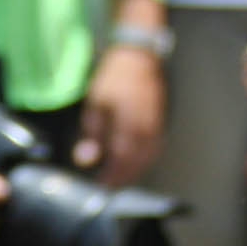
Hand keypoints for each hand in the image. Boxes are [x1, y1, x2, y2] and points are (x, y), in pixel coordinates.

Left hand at [76, 42, 167, 184]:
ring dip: (135, 172)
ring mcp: (156, 127)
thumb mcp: (95, 106)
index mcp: (128, 125)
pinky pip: (156, 149)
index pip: (120, 161)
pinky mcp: (161, 123)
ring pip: (148, 158)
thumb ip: (92, 136)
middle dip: (123, 178)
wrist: (138, 58)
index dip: (111, 177)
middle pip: (136, 164)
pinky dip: (145, 160)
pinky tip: (136, 163)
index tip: (101, 187)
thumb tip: (85, 161)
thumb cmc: (113, 80)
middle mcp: (146, 129)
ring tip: (121, 178)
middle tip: (109, 186)